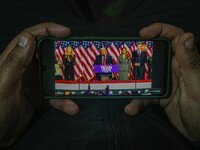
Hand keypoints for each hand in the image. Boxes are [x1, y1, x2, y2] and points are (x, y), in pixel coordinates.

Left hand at [0, 23, 78, 147]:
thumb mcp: (3, 84)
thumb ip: (15, 62)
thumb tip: (28, 38)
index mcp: (15, 59)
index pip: (31, 36)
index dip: (49, 29)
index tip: (67, 32)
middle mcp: (27, 68)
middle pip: (49, 53)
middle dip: (64, 53)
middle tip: (80, 55)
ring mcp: (35, 82)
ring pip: (56, 75)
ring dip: (69, 80)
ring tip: (81, 83)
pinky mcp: (41, 96)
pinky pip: (56, 95)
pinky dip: (65, 101)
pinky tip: (72, 107)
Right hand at [124, 23, 199, 140]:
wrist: (199, 132)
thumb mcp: (197, 86)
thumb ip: (190, 64)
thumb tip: (185, 37)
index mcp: (186, 62)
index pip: (174, 38)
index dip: (160, 30)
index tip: (143, 33)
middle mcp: (174, 69)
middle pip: (155, 54)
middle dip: (139, 53)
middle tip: (125, 56)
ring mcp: (165, 82)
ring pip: (146, 75)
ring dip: (134, 81)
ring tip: (122, 86)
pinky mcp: (159, 94)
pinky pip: (144, 94)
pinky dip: (137, 101)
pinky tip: (131, 108)